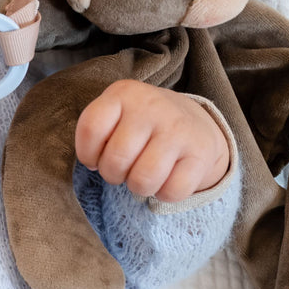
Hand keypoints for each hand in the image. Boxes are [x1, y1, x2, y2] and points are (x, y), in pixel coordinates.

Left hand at [75, 79, 229, 201]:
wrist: (195, 123)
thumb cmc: (141, 126)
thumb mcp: (115, 116)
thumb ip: (96, 133)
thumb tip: (94, 163)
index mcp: (124, 93)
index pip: (91, 129)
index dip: (87, 154)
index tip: (97, 156)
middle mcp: (152, 106)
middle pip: (115, 161)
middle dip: (113, 174)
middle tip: (124, 167)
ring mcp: (178, 129)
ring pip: (142, 180)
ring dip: (138, 187)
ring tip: (143, 174)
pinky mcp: (201, 153)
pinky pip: (171, 192)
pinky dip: (164, 194)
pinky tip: (167, 178)